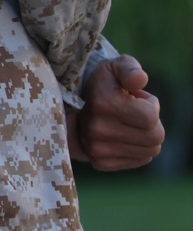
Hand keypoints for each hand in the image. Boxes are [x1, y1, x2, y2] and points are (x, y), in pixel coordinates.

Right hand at [67, 55, 164, 169]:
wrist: (76, 107)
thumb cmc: (106, 84)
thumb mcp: (118, 67)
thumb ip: (131, 70)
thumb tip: (139, 80)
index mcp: (103, 104)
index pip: (150, 117)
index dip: (151, 106)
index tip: (137, 99)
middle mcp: (97, 129)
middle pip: (154, 138)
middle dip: (152, 124)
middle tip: (135, 113)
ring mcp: (97, 149)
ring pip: (149, 151)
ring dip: (144, 136)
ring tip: (127, 123)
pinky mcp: (101, 163)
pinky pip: (140, 160)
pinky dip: (138, 149)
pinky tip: (124, 137)